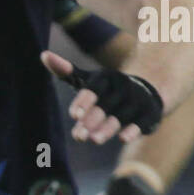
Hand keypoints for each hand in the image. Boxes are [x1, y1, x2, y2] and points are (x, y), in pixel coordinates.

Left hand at [41, 51, 162, 143]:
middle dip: (91, 120)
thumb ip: (66, 71)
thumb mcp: (89, 79)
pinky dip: (134, 130)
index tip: (74, 115)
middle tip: (78, 136)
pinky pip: (142, 122)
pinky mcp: (149, 114)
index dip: (84, 102)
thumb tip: (43, 55)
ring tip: (94, 140)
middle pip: (104, 106)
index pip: (93, 89)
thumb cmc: (109, 88)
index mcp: (106, 78)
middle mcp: (122, 88)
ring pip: (120, 116)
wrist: (150, 87)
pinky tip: (123, 139)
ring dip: (107, 128)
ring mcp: (137, 100)